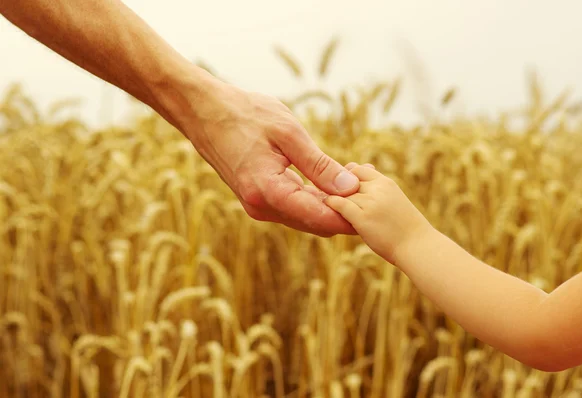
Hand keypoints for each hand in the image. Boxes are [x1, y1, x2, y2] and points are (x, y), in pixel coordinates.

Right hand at [178, 74, 360, 236]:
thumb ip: (319, 165)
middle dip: (344, 213)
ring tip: (357, 189)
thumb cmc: (244, 115)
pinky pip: (292, 207)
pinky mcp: (257, 198)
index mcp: (269, 192)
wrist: (204, 111)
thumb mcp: (288, 134)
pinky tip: (331, 186)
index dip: (350, 216)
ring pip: (304, 216)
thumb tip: (349, 187)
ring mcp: (258, 205)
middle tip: (372, 196)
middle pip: (314, 223)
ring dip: (329, 207)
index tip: (375, 209)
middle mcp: (262, 207)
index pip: (320, 218)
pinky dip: (313, 200)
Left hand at [324, 163, 431, 262]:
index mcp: (386, 183)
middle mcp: (378, 189)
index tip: (339, 187)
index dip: (346, 178)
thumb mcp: (395, 202)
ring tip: (322, 200)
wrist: (418, 246)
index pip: (359, 170)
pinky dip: (330, 204)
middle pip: (348, 181)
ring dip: (331, 195)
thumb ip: (379, 193)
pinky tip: (326, 206)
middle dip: (336, 187)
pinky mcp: (362, 217)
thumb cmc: (407, 229)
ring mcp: (370, 202)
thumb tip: (364, 190)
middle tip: (323, 191)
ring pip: (342, 192)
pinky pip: (340, 205)